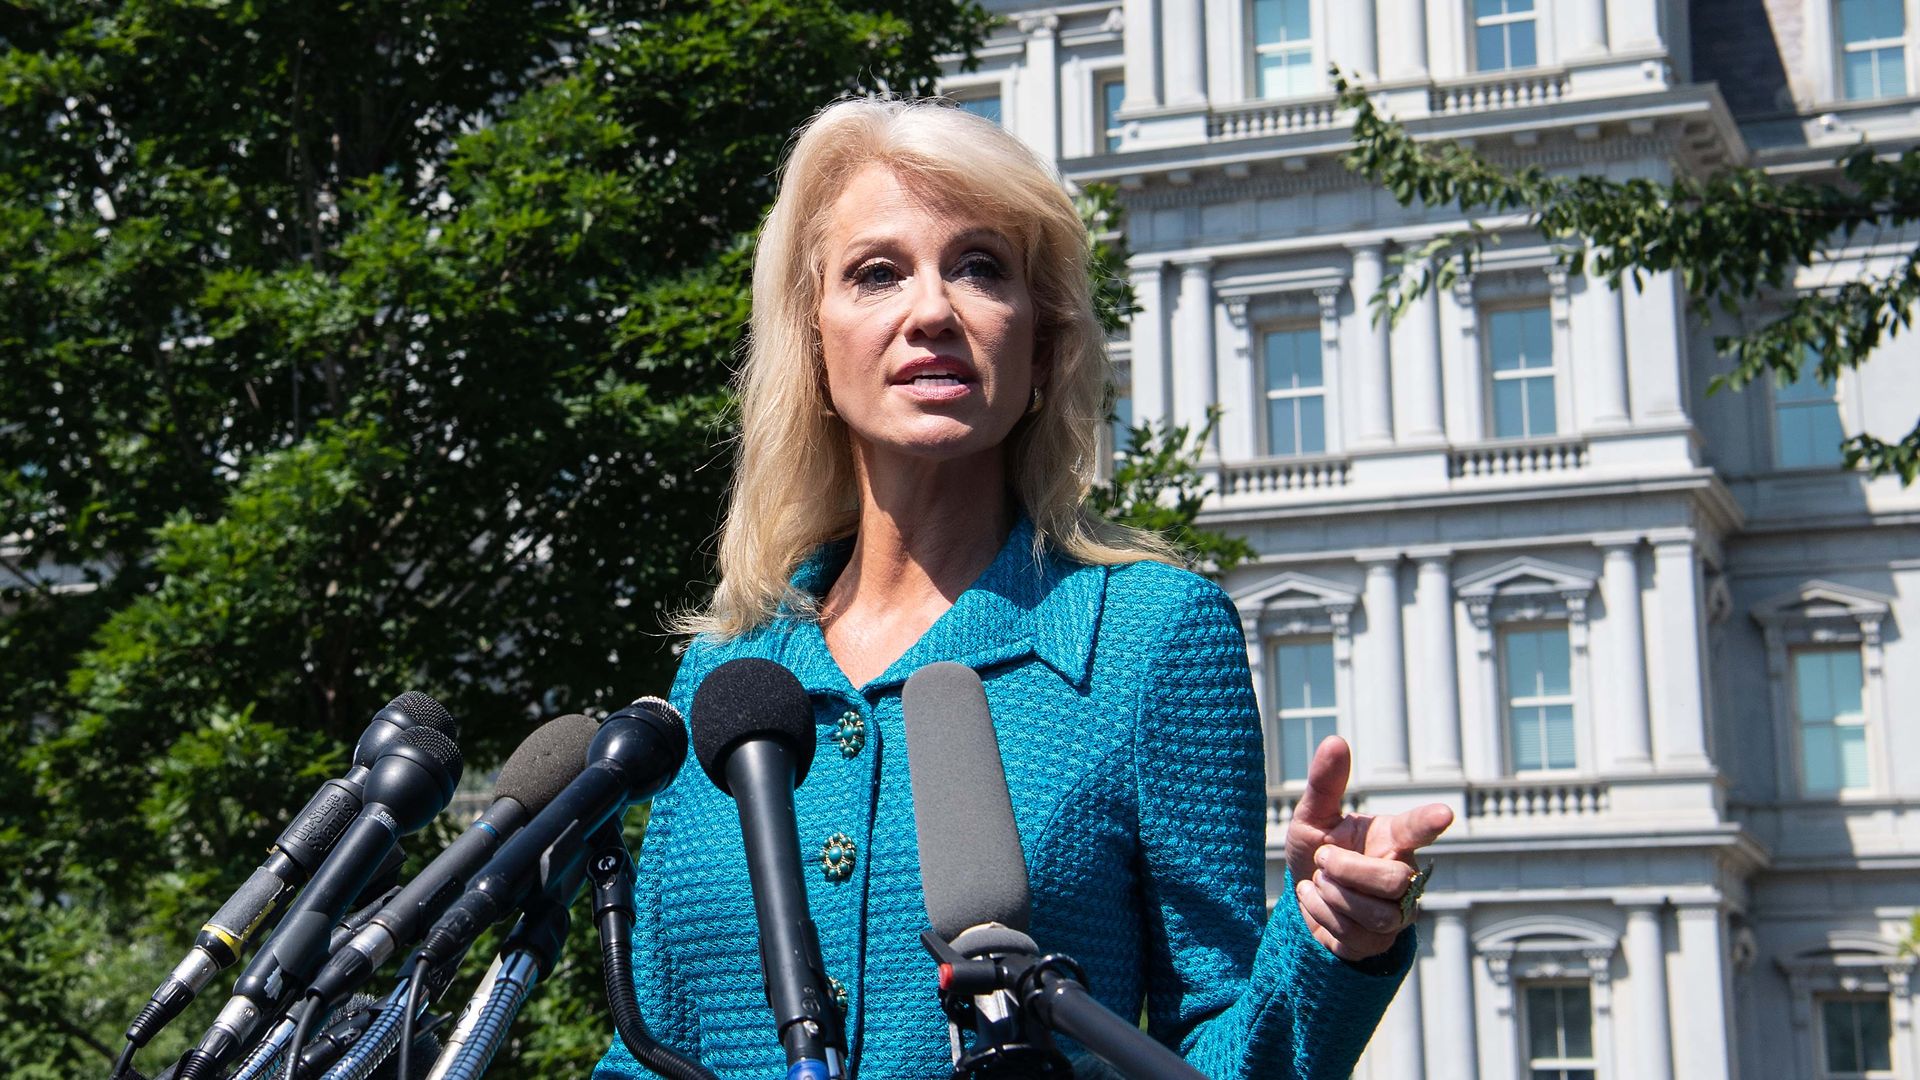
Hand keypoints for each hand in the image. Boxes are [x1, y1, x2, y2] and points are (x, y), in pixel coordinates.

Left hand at [1284, 736, 1453, 961]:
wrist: (1302, 899)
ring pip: (1378, 913)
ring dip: (1334, 894)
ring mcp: (1396, 912)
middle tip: (1322, 858)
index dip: (1429, 821)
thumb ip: (1326, 783)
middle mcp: (1404, 873)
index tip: (1445, 812)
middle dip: (1348, 870)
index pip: (1417, 829)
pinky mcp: (1379, 942)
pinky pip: (1355, 934)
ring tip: (1319, 880)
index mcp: (1393, 837)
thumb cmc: (1316, 851)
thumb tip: (1335, 740)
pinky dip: (1323, 913)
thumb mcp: (1313, 816)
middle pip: (1395, 880)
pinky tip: (1316, 900)